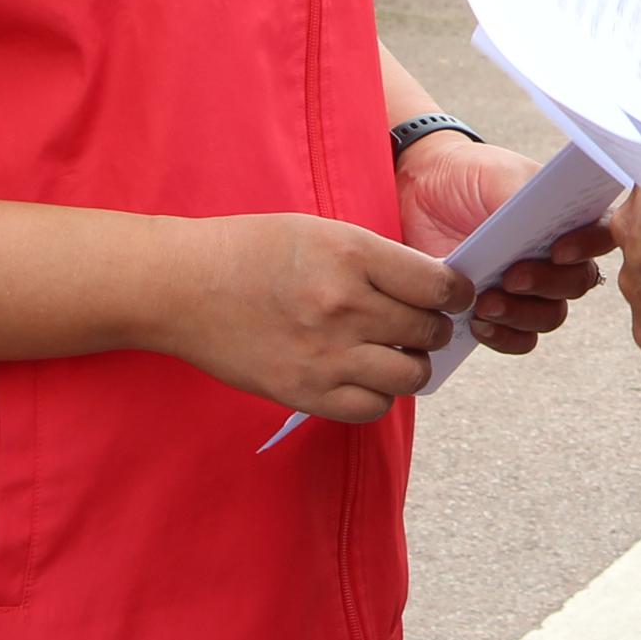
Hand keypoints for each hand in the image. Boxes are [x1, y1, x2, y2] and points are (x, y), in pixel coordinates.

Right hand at [159, 211, 468, 420]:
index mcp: (352, 256)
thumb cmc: (253, 251)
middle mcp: (346, 306)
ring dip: (411, 365)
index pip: (439, 286)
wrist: (184, 287)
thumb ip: (377, 260)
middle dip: (434, 329)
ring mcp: (327, 355)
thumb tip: (432, 288)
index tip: (451, 297)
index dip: (455, 294)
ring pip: (412, 376)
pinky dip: (378, 395)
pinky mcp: (306, 393)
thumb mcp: (322, 232)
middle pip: (429, 332)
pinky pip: (373, 407)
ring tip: (392, 352)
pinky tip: (363, 376)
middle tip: (419, 324)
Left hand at [393, 136, 614, 352]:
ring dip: (522, 316)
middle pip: (577, 283)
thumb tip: (549, 218)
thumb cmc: (467, 176)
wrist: (420, 192)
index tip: (557, 250)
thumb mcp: (498, 174)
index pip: (602, 234)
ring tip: (485, 303)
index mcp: (567, 216)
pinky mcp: (500, 310)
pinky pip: (520, 339)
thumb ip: (527, 194)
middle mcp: (556, 256)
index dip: (589, 247)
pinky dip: (504, 337)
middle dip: (547, 285)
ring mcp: (529, 286)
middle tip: (511, 278)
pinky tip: (478, 324)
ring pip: (550, 316)